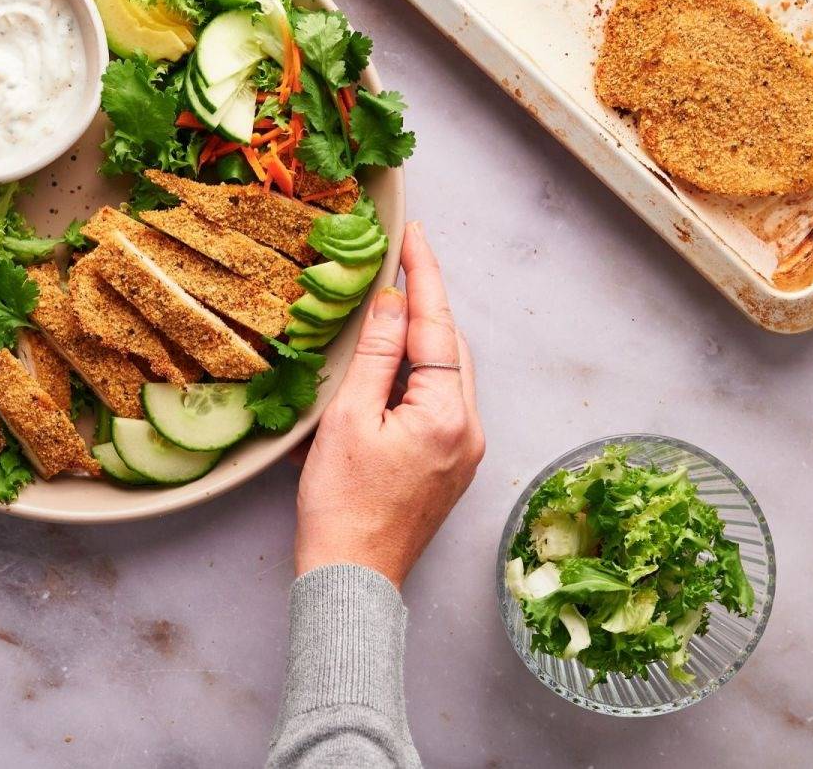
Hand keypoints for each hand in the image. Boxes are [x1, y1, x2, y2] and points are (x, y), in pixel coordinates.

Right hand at [294, 221, 484, 589]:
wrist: (351, 578)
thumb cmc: (343, 504)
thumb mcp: (350, 417)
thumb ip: (378, 354)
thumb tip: (393, 300)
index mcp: (449, 413)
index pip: (437, 325)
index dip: (424, 276)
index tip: (414, 235)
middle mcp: (469, 430)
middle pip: (451, 348)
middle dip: (426, 305)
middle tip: (400, 262)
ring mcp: (463, 451)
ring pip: (445, 376)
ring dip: (419, 341)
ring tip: (389, 308)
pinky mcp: (448, 467)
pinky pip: (437, 404)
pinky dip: (413, 377)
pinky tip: (386, 369)